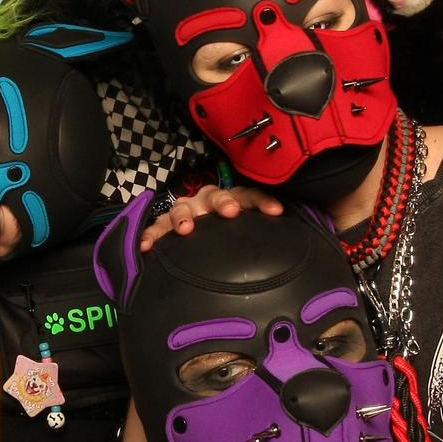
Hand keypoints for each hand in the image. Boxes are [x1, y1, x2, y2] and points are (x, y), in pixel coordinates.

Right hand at [138, 183, 283, 252]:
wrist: (202, 238)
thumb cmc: (229, 234)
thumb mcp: (247, 231)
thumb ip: (265, 232)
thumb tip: (295, 237)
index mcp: (232, 200)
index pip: (250, 195)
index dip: (263, 201)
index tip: (276, 211)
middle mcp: (208, 201)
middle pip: (215, 195)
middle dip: (223, 202)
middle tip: (230, 212)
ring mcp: (186, 210)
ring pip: (182, 207)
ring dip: (184, 216)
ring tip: (186, 229)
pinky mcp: (166, 225)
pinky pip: (156, 227)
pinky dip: (150, 235)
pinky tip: (147, 247)